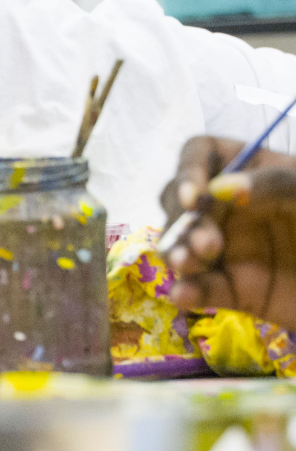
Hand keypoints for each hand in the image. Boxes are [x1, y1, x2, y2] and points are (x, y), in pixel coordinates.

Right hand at [160, 136, 295, 328]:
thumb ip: (275, 184)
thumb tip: (220, 189)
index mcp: (249, 171)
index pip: (199, 155)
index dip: (186, 171)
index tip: (193, 197)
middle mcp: (230, 207)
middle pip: (179, 202)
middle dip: (182, 221)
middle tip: (209, 244)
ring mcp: (228, 248)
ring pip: (179, 245)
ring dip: (175, 253)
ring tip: (188, 265)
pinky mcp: (233, 289)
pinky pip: (199, 289)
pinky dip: (186, 292)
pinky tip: (184, 295)